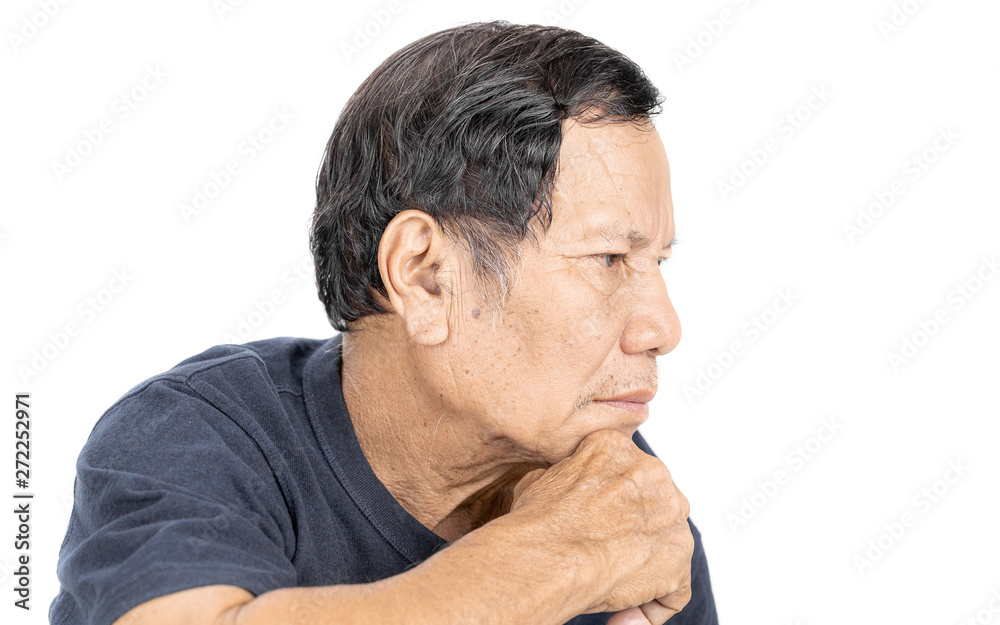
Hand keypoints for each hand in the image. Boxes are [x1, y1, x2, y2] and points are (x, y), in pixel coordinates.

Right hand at [509, 429, 692, 623]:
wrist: (548, 555)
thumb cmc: (538, 520)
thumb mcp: (542, 478)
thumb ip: (569, 478)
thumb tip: (564, 489)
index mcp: (617, 448)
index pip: (624, 470)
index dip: (611, 500)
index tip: (597, 522)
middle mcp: (652, 474)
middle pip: (652, 500)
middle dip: (634, 527)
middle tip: (605, 552)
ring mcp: (671, 516)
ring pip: (667, 540)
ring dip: (646, 564)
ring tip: (613, 587)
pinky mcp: (678, 558)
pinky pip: (675, 588)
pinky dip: (652, 606)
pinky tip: (622, 617)